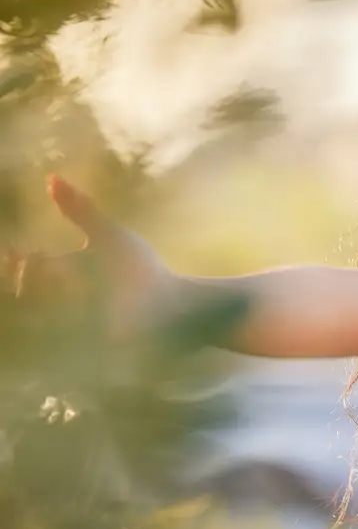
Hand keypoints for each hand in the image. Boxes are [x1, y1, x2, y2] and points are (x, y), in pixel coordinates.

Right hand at [10, 175, 173, 339]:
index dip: (15, 259)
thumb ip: (81, 210)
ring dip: (47, 299)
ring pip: (30, 315)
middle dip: (31, 279)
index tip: (16, 251)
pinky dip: (52, 327)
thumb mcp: (109, 237)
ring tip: (74, 289)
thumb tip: (51, 177)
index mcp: (63, 271)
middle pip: (22, 290)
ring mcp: (64, 326)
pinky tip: (74, 313)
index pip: (26, 264)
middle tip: (54, 270)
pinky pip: (45, 343)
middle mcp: (58, 299)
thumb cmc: (141, 271)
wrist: (171, 308)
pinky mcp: (73, 350)